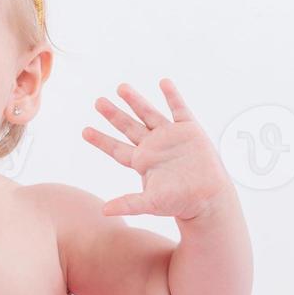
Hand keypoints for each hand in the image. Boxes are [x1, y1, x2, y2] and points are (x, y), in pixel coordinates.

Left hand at [82, 79, 231, 220]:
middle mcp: (154, 146)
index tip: (85, 131)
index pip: (117, 148)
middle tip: (98, 102)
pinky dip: (172, 96)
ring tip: (121, 87)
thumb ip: (128, 204)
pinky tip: (164, 82)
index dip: (101, 140)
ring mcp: (170, 136)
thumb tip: (103, 211)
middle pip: (128, 127)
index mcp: (142, 162)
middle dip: (113, 114)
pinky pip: (179, 109)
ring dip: (136, 101)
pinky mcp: (189, 130)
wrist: (208, 198)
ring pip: (149, 114)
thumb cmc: (180, 202)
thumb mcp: (151, 203)